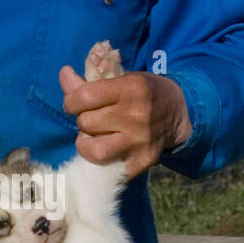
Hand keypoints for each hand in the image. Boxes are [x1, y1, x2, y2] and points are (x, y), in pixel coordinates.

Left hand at [59, 65, 191, 178]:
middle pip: (87, 123)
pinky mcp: (144, 161)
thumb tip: (64, 74)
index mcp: (131, 89)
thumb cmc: (144, 92)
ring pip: (96, 150)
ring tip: (93, 137)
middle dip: (83, 120)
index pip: (85, 97)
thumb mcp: (122, 78)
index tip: (74, 102)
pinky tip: (108, 149)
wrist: (179, 112)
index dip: (71, 101)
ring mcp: (141, 141)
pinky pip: (111, 168)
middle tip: (91, 118)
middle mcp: (136, 116)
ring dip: (87, 144)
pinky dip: (103, 160)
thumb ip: (90, 80)